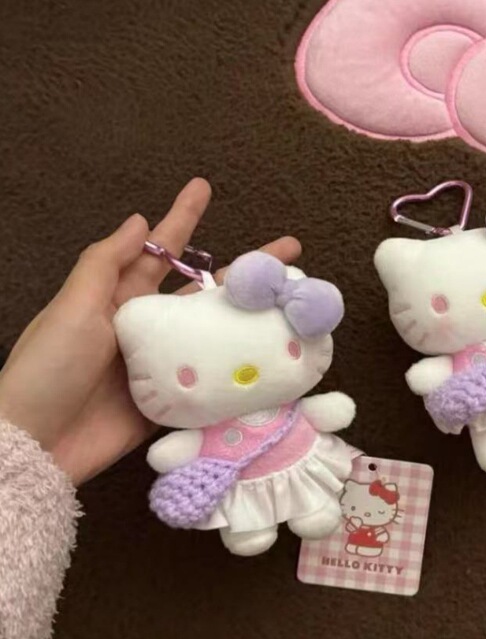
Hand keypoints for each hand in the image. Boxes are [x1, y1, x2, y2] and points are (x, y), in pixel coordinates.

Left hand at [0, 178, 300, 484]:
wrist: (39, 444)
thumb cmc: (50, 369)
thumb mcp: (72, 308)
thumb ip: (105, 265)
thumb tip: (138, 220)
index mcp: (119, 300)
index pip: (158, 253)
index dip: (181, 220)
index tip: (204, 188)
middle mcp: (146, 328)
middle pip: (200, 291)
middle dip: (241, 270)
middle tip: (288, 252)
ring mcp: (163, 365)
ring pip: (213, 333)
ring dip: (248, 317)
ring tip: (289, 302)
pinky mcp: (173, 402)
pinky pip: (210, 379)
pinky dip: (237, 368)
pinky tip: (270, 357)